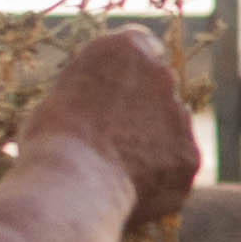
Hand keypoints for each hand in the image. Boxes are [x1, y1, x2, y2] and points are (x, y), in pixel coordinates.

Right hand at [20, 27, 201, 231]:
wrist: (74, 181)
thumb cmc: (51, 140)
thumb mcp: (57, 100)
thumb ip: (87, 98)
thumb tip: (86, 118)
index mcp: (125, 49)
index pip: (141, 48)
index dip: (128, 75)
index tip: (115, 96)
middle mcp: (161, 74)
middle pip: (159, 90)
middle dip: (142, 112)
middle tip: (112, 141)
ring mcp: (180, 116)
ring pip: (171, 130)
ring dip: (152, 146)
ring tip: (116, 173)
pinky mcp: (189, 156)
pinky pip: (176, 168)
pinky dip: (160, 180)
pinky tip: (131, 193)